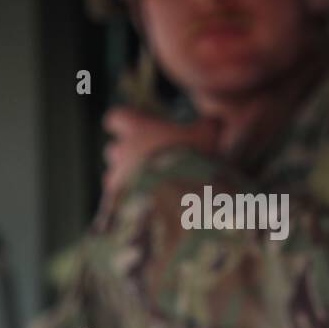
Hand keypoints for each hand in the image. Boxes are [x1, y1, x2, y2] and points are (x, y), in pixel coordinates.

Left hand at [101, 108, 220, 200]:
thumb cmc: (188, 158)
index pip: (116, 117)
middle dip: (127, 155)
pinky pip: (118, 203)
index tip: (135, 126)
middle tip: (149, 162)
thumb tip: (215, 120)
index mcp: (137, 129)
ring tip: (149, 190)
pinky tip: (147, 210)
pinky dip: (130, 204)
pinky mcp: (117, 206)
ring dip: (127, 182)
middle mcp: (120, 152)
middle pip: (113, 149)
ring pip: (114, 178)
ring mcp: (116, 180)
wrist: (173, 196)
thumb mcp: (207, 135)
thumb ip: (209, 125)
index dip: (124, 122)